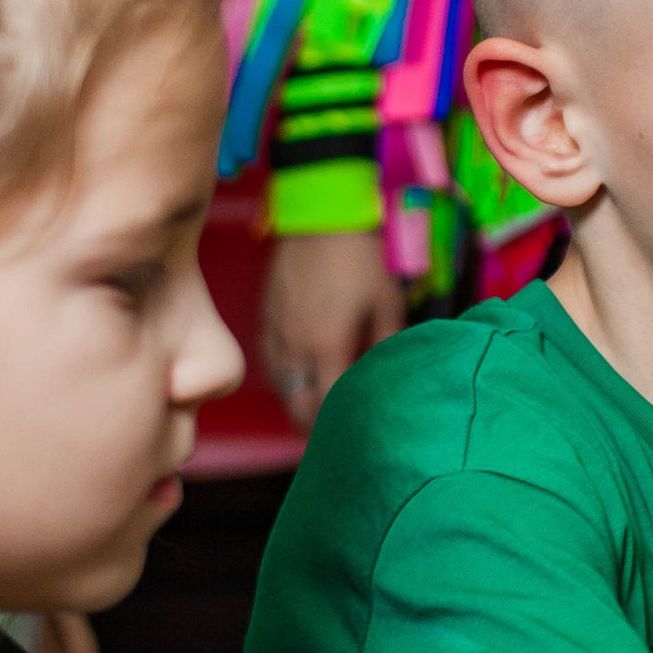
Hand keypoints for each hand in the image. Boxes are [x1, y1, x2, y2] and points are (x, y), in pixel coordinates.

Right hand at [259, 231, 404, 430]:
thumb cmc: (361, 259)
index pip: (325, 407)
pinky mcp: (265, 317)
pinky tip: (300, 377)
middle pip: (296, 406)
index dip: (337, 428)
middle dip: (314, 425)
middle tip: (335, 432)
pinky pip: (270, 362)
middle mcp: (294, 347)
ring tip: (318, 409)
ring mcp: (275, 332)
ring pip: (280, 386)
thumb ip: (386, 347)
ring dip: (297, 402)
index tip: (352, 438)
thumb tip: (385, 378)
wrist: (320, 215)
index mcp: (326, 347)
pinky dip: (284, 378)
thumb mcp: (387, 304)